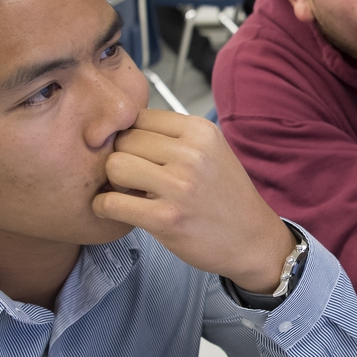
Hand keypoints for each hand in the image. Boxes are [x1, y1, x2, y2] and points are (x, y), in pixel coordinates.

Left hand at [92, 109, 293, 291]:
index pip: (138, 116)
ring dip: (113, 181)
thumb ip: (172, 137)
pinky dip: (104, 207)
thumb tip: (119, 128)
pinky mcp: (166, 218)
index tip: (137, 156)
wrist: (253, 240)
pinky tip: (115, 210)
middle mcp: (191, 153)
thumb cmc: (225, 197)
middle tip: (132, 178)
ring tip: (128, 192)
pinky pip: (111, 202)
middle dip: (122, 158)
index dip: (130, 136)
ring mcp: (179, 186)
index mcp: (200, 131)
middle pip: (123, 139)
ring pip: (114, 165)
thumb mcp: (210, 151)